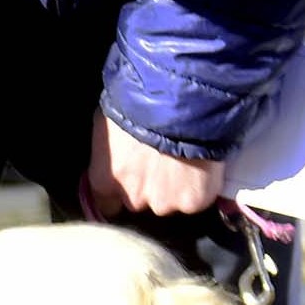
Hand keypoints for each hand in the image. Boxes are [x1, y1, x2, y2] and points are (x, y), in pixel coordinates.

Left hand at [86, 110, 222, 216]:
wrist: (182, 101)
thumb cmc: (139, 103)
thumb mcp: (108, 124)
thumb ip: (109, 152)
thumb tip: (113, 153)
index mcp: (105, 181)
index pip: (106, 203)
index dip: (119, 192)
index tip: (129, 179)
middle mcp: (132, 198)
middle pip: (139, 202)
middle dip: (148, 187)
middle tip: (160, 161)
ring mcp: (165, 202)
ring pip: (169, 202)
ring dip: (174, 188)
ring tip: (182, 161)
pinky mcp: (194, 201)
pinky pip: (196, 200)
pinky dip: (200, 187)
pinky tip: (200, 166)